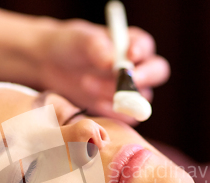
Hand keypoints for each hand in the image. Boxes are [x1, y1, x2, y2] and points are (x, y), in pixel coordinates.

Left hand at [35, 19, 169, 123]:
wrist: (52, 65)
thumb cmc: (70, 45)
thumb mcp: (79, 40)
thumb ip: (96, 47)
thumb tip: (111, 62)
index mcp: (132, 43)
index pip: (146, 47)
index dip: (141, 52)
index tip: (129, 57)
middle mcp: (138, 67)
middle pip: (157, 73)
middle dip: (142, 78)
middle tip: (121, 82)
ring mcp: (131, 90)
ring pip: (139, 97)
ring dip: (117, 94)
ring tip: (86, 83)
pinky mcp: (120, 109)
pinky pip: (127, 116)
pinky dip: (112, 112)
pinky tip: (93, 103)